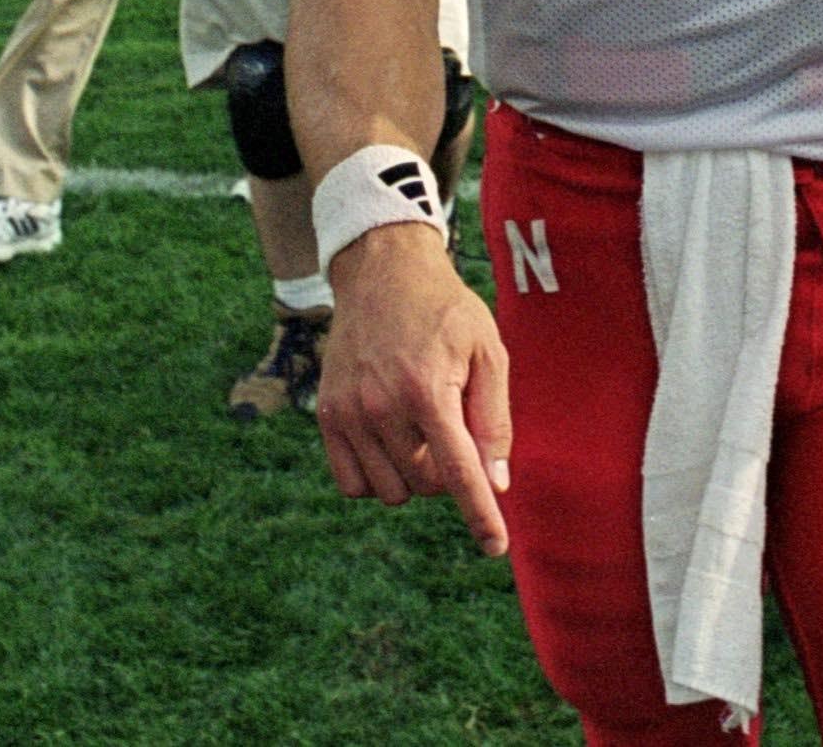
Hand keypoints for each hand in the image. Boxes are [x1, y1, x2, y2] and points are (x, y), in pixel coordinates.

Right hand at [314, 225, 512, 554]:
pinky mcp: (327, 416)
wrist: (382, 272)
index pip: (458, 472)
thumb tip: (495, 482)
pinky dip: (376, 477)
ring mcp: (348, 413)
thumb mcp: (488, 350)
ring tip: (420, 427)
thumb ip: (493, 418)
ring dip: (413, 475)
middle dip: (448, 471)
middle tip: (452, 427)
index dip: (480, 515)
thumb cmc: (446, 311)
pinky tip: (390, 443)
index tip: (495, 549)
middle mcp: (382, 407)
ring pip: (391, 491)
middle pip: (427, 484)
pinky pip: (352, 484)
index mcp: (428, 390)